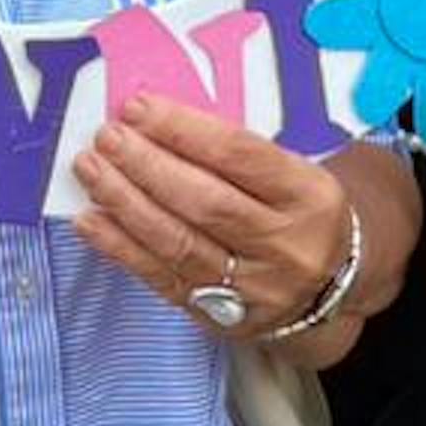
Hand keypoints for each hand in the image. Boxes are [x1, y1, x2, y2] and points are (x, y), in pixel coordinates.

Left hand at [72, 99, 359, 335]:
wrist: (334, 287)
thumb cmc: (299, 211)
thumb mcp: (296, 173)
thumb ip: (239, 152)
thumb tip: (156, 120)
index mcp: (308, 196)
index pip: (240, 156)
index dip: (184, 130)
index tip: (138, 107)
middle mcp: (284, 245)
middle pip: (206, 203)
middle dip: (148, 166)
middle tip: (107, 137)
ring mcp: (252, 288)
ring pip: (179, 243)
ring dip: (125, 204)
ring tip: (90, 170)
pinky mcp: (221, 317)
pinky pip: (162, 279)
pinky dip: (121, 248)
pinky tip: (91, 220)